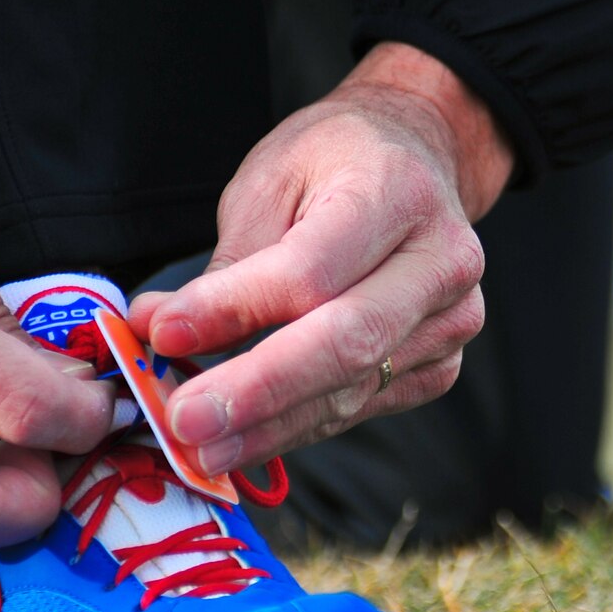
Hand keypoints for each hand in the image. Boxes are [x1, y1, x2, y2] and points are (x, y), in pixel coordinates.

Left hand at [129, 42, 513, 474]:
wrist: (418, 162)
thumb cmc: (334, 165)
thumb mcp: (271, 183)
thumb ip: (228, 263)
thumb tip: (160, 331)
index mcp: (398, 191)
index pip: (312, 270)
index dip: (236, 309)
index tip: (164, 334)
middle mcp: (441, 260)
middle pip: (347, 342)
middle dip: (258, 391)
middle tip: (186, 423)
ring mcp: (452, 320)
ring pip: (353, 389)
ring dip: (270, 426)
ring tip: (198, 449)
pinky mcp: (441, 365)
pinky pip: (362, 407)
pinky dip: (298, 426)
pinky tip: (247, 439)